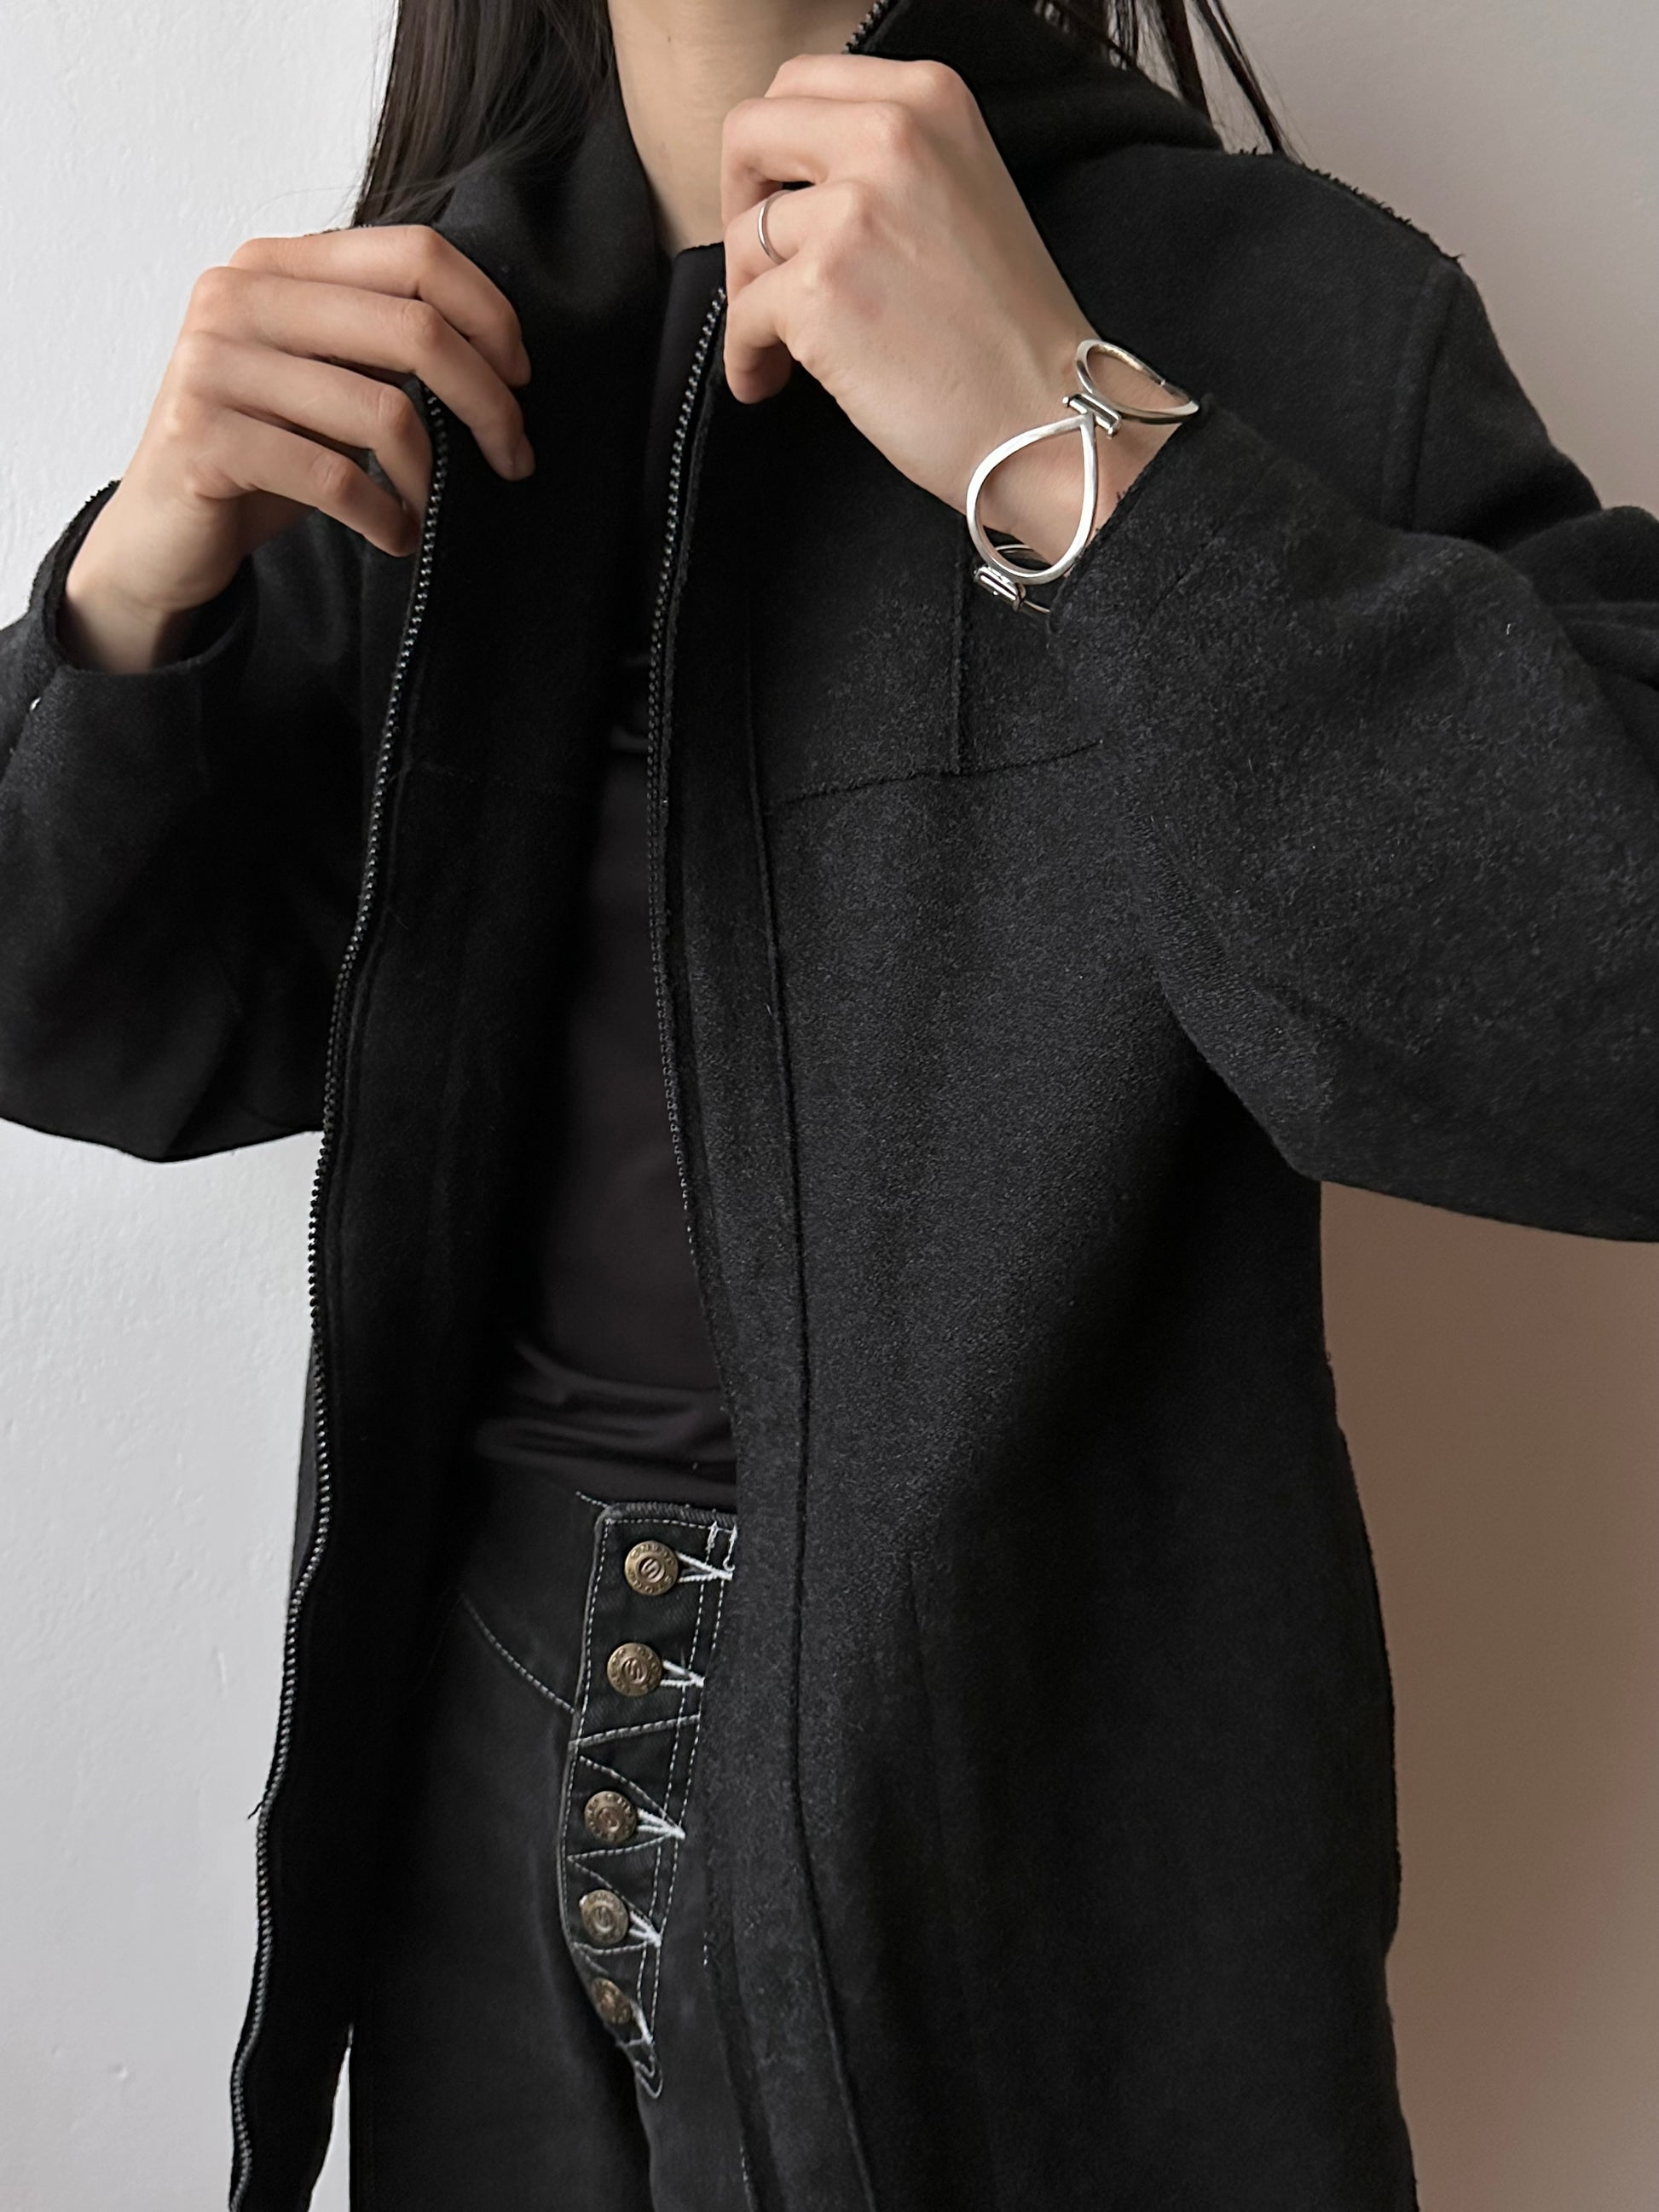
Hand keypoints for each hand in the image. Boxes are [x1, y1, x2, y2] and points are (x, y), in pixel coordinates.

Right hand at [61, 226, 533, 671]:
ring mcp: (213, 364)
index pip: (414, 254)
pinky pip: (336, 479)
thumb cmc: (261, 455)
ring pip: (382, 411)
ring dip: (431, 478)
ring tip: (433, 511)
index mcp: (274, 265)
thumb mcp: (325, 383)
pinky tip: (394, 536)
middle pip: (414, 329)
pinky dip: (384, 517)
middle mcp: (238, 297)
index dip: (489, 315)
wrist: (162, 533)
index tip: (520, 380)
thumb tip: (498, 352)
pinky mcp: (204, 438)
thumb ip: (383, 346)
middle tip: (514, 457)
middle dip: (486, 402)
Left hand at [721, 53, 1182, 566]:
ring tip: (781, 347)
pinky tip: (769, 382)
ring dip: (748, 297)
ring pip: (741, 237)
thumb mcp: (965, 191)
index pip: (799, 84)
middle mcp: (889, 136)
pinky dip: (746, 358)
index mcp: (929, 99)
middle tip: (753, 264)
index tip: (773, 200)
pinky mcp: (817, 291)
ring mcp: (850, 212)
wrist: (1047, 417)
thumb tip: (793, 182)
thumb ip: (888, 161)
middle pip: (749, 134)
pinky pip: (741, 316)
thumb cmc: (1009, 330)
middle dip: (735, 204)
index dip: (770, 151)